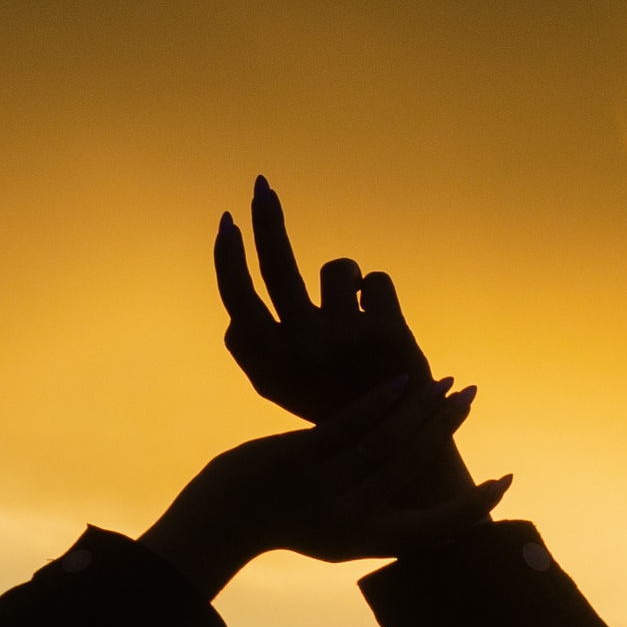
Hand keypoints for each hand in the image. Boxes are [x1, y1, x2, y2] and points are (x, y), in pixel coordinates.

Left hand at [141, 379, 512, 601]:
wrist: (227, 519)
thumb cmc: (288, 524)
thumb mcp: (341, 538)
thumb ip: (386, 526)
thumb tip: (440, 526)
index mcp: (367, 542)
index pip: (436, 529)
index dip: (475, 507)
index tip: (504, 480)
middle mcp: (352, 518)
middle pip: (415, 469)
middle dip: (448, 428)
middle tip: (472, 395)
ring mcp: (327, 487)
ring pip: (389, 442)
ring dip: (423, 407)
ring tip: (448, 382)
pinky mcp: (303, 457)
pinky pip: (351, 423)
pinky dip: (381, 400)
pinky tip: (403, 380)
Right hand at [215, 177, 433, 419]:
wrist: (397, 441)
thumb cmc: (335, 407)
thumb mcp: (286, 390)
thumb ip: (258, 355)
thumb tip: (235, 315)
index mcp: (271, 367)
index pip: (238, 299)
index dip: (229, 258)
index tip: (228, 223)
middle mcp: (301, 350)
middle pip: (277, 266)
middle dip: (266, 219)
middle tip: (261, 185)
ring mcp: (342, 338)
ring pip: (339, 269)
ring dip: (349, 279)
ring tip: (358, 313)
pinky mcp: (383, 329)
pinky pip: (374, 281)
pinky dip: (380, 296)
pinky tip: (386, 328)